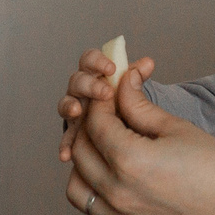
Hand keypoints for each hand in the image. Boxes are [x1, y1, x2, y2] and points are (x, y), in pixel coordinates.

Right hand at [57, 47, 151, 162]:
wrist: (130, 132)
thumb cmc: (128, 103)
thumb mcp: (133, 88)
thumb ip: (137, 76)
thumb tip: (148, 63)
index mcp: (95, 74)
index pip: (89, 60)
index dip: (97, 61)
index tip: (112, 68)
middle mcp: (82, 91)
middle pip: (77, 81)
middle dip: (90, 85)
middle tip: (106, 93)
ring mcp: (76, 111)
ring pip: (67, 105)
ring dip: (70, 106)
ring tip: (77, 111)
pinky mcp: (75, 134)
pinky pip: (68, 139)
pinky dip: (66, 145)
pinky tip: (67, 153)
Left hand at [63, 69, 214, 214]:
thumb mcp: (178, 128)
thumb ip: (140, 106)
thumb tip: (123, 83)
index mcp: (129, 161)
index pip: (95, 122)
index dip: (101, 100)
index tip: (111, 89)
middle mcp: (117, 193)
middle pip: (79, 150)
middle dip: (89, 124)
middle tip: (107, 110)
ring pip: (76, 185)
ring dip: (83, 160)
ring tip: (105, 144)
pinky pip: (96, 208)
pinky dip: (95, 187)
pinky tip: (115, 173)